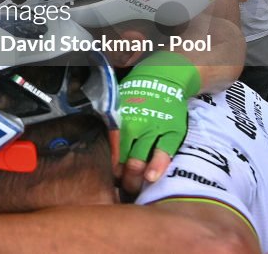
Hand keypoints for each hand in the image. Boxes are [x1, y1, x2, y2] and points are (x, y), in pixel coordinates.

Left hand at [117, 52, 200, 193]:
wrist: (164, 78)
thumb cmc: (137, 92)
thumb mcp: (117, 103)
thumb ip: (108, 120)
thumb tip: (94, 136)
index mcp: (118, 120)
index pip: (109, 149)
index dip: (109, 167)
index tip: (110, 177)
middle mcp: (133, 126)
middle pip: (122, 160)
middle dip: (122, 178)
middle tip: (122, 187)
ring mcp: (153, 130)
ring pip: (140, 161)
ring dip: (136, 179)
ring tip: (134, 188)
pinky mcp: (172, 132)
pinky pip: (164, 153)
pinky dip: (156, 166)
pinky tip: (151, 177)